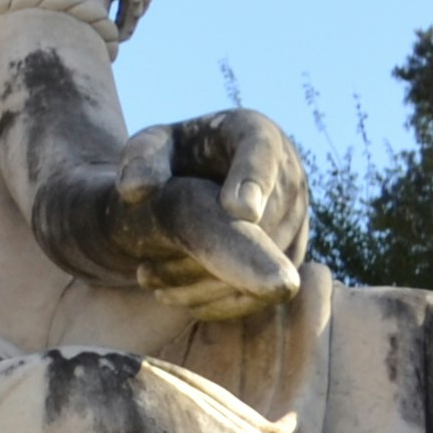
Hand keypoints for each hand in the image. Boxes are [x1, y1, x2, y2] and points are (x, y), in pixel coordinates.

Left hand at [114, 107, 308, 315]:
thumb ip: (140, 158)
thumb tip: (135, 189)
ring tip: (152, 279)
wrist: (198, 179)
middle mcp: (288, 173)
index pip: (262, 153)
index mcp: (255, 132)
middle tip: (153, 264)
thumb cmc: (172, 157)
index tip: (239, 211)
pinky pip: (271, 283)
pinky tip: (178, 299)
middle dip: (220, 246)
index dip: (254, 181)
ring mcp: (297, 215)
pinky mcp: (291, 252)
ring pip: (272, 258)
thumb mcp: (151, 147)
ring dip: (216, 277)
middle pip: (269, 216)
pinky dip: (227, 297)